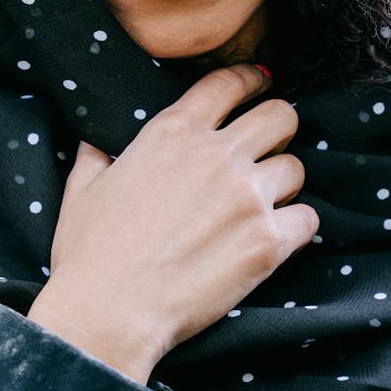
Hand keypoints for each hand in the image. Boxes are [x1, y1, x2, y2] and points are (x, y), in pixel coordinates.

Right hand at [27, 63, 318, 380]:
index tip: (261, 83)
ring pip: (296, 169)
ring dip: (283, 185)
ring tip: (264, 204)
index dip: (251, 79)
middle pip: (280, 115)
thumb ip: (95, 159)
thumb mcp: (82, 192)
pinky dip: (295, 228)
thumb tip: (94, 145)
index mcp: (172, 133)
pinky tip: (275, 239)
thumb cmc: (89, 254)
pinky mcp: (268, 241)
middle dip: (280, 128)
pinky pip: (307, 218)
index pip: (228, 83)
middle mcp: (216, 155)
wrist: (110, 311)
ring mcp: (247, 197)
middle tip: (270, 148)